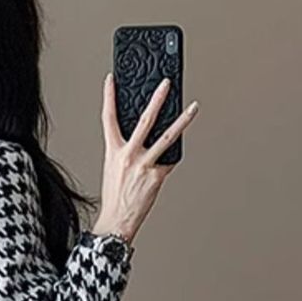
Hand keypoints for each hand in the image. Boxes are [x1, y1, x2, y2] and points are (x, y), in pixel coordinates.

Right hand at [94, 74, 199, 245]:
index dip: (108, 97)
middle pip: (145, 120)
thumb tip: (142, 137)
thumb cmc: (115, 196)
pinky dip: (172, 157)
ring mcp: (145, 165)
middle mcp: (129, 155)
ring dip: (182, 121)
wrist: (117, 220)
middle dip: (157, 99)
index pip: (108, 118)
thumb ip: (126, 150)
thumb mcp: (113, 167)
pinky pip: (170, 161)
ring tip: (193, 108)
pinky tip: (176, 152)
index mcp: (113, 151)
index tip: (111, 80)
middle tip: (166, 84)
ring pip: (167, 137)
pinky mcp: (158, 176)